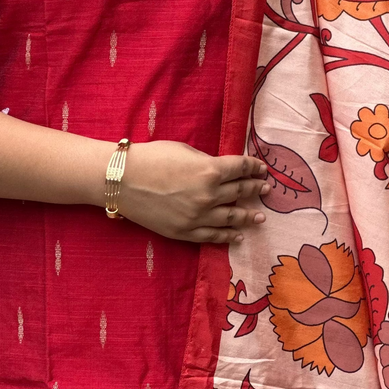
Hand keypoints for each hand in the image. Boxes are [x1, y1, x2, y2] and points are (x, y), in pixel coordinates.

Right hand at [116, 141, 269, 242]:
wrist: (122, 180)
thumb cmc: (152, 158)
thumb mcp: (185, 151)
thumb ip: (207, 162)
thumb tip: (222, 170)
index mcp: (211, 170)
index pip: (241, 168)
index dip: (254, 167)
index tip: (261, 169)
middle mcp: (209, 195)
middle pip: (240, 192)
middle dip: (256, 189)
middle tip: (266, 190)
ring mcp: (198, 217)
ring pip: (231, 218)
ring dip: (248, 216)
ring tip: (260, 217)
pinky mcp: (185, 232)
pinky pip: (212, 236)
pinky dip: (228, 237)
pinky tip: (238, 236)